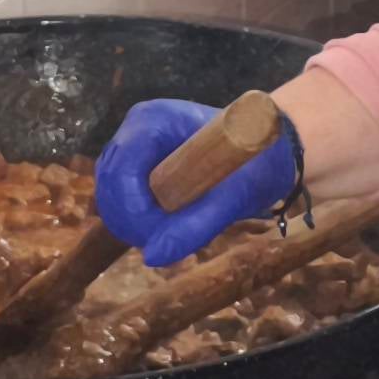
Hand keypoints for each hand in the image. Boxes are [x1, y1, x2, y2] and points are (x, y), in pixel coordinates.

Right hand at [93, 98, 299, 268]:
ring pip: (109, 190)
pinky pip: (120, 195)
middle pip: (108, 180)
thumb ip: (193, 227)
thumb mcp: (233, 198)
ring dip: (130, 220)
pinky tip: (160, 228)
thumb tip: (152, 258)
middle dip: (130, 218)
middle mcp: (136, 127)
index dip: (132, 208)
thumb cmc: (257, 163)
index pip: (120, 169)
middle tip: (165, 240)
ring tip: (166, 235)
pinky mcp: (138, 162)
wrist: (269, 151)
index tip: (157, 236)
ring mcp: (135, 143)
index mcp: (154, 120)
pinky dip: (135, 217)